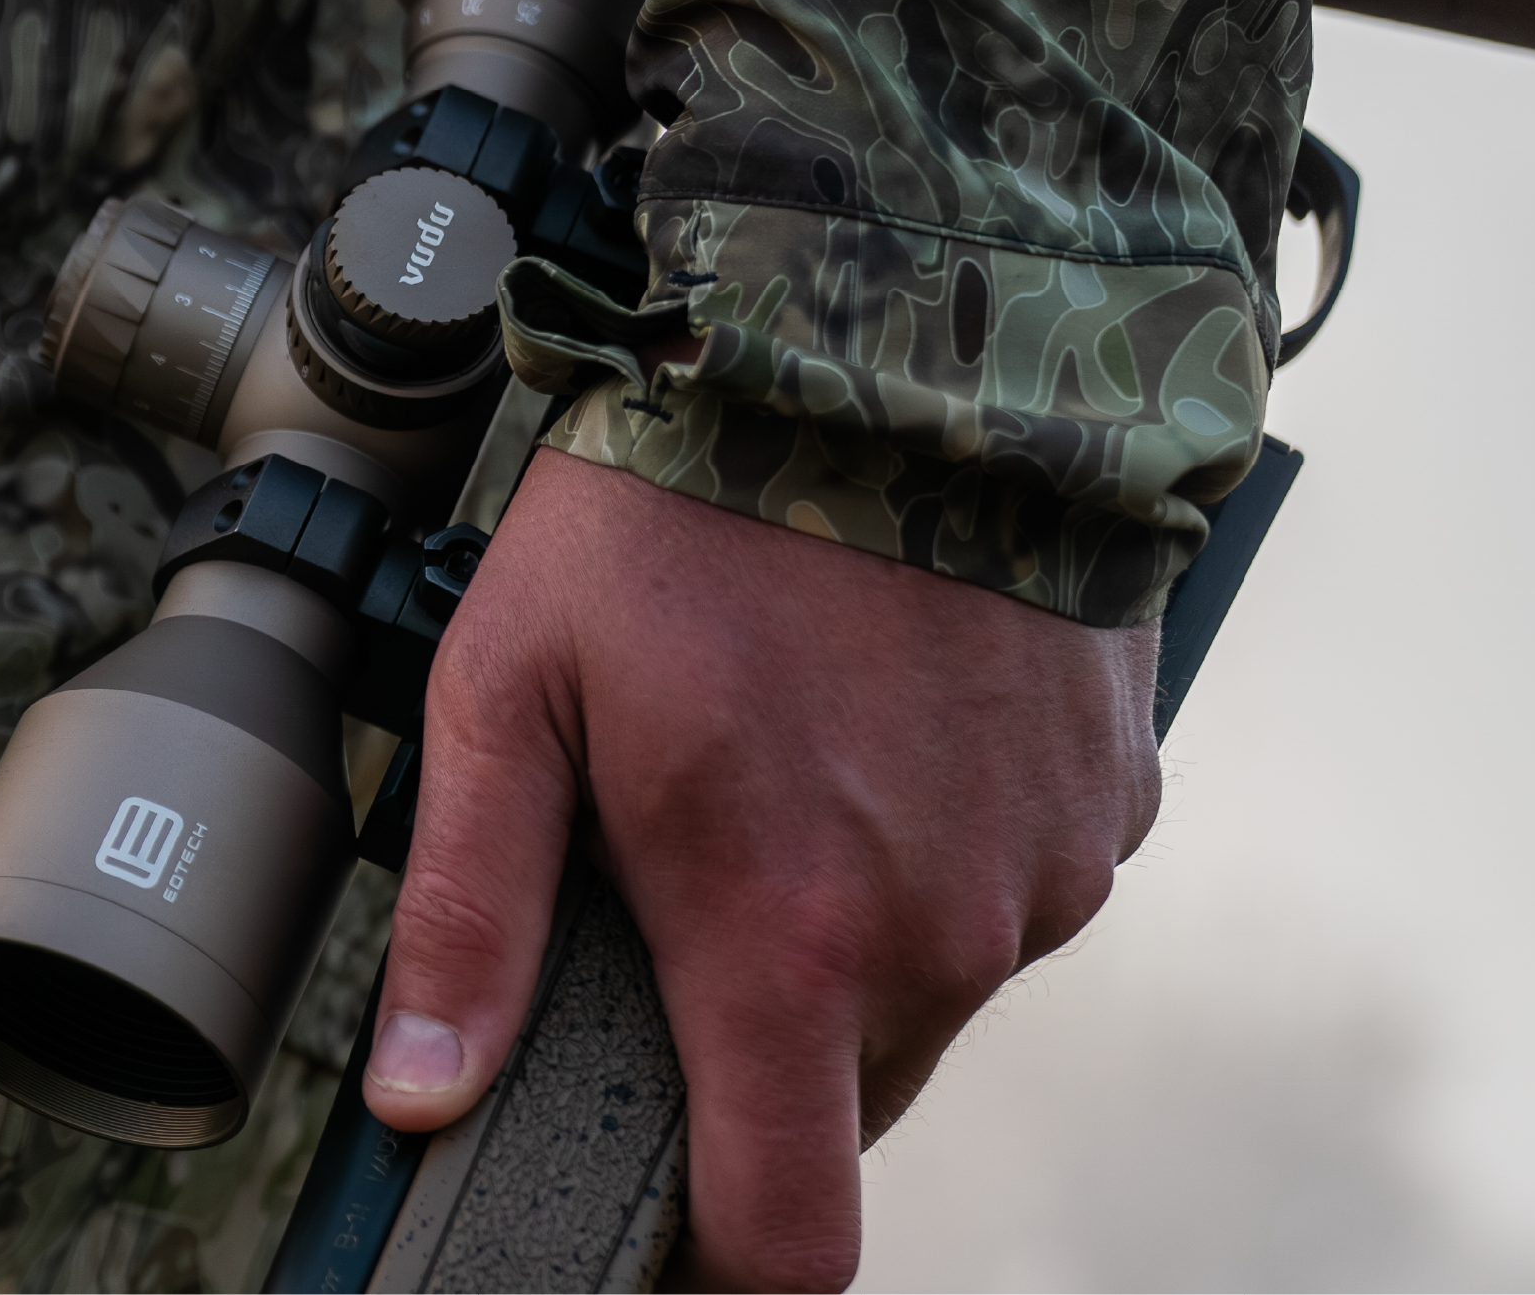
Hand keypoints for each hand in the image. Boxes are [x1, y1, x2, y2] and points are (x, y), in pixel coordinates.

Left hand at [364, 450, 1161, 1292]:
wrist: (899, 333)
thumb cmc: (676, 507)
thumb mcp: (507, 693)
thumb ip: (466, 914)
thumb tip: (419, 1087)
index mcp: (784, 940)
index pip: (787, 1235)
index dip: (715, 1271)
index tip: (660, 1245)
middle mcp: (942, 935)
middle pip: (844, 1103)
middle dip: (757, 1045)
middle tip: (676, 893)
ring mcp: (1047, 870)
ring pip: (930, 989)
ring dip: (851, 931)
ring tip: (774, 768)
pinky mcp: (1115, 798)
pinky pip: (1011, 886)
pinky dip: (939, 846)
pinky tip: (872, 724)